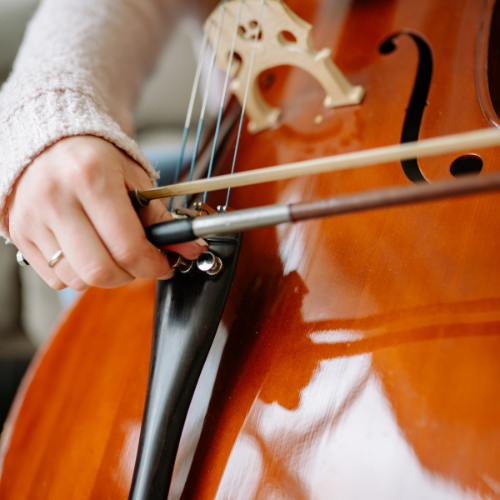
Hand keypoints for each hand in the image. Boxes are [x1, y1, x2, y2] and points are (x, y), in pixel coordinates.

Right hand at [7, 136, 206, 290]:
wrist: (52, 142)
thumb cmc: (98, 160)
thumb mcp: (136, 180)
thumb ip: (162, 218)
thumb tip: (190, 249)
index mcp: (91, 178)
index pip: (127, 247)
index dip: (153, 266)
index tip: (164, 265)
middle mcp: (56, 198)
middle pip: (100, 271)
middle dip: (130, 276)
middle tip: (139, 262)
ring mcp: (32, 218)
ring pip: (77, 280)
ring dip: (104, 276)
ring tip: (111, 253)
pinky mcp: (19, 233)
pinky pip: (55, 278)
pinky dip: (78, 274)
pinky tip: (86, 251)